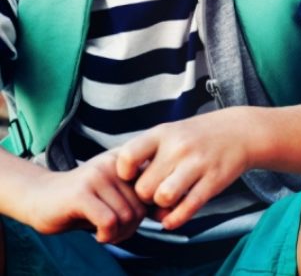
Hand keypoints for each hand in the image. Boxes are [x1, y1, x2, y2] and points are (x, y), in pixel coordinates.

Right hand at [20, 151, 145, 243]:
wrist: (39, 197)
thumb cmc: (83, 200)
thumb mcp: (116, 194)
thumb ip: (139, 197)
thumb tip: (166, 214)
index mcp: (127, 160)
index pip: (156, 188)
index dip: (149, 212)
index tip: (134, 220)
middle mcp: (114, 163)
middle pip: (142, 205)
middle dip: (132, 227)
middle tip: (116, 232)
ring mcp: (97, 176)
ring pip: (127, 215)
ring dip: (119, 234)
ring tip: (106, 233)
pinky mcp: (81, 193)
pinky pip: (109, 221)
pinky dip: (107, 235)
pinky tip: (98, 236)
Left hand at [115, 109, 251, 229]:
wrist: (241, 131)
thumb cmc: (196, 137)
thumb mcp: (170, 133)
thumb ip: (145, 155)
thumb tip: (123, 187)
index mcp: (163, 133)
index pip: (127, 157)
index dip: (124, 173)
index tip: (132, 176)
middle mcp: (180, 147)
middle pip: (144, 187)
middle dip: (145, 196)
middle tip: (153, 192)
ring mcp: (199, 163)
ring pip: (164, 198)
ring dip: (161, 206)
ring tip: (166, 201)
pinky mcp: (214, 180)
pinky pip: (188, 208)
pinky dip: (175, 219)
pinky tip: (172, 218)